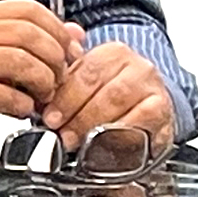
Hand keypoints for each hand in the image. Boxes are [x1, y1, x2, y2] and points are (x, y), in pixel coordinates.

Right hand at [0, 0, 81, 149]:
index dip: (57, 30)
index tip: (70, 53)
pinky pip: (4, 94)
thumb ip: (33, 39)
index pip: (27, 9)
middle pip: (27, 34)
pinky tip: (22, 109)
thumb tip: (76, 33)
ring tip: (42, 96)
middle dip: (54, 59)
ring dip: (42, 83)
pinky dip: (23, 104)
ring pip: (19, 62)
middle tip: (59, 79)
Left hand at [43, 41, 174, 154]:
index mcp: (113, 53)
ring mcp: (153, 87)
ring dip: (94, 126)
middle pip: (102, 89)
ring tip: (78, 141)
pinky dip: (121, 133)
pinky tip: (105, 143)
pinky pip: (142, 120)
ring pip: (120, 104)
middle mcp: (137, 66)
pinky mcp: (164, 110)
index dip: (63, 98)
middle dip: (76, 115)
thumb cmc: (109, 97)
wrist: (147, 111)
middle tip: (61, 133)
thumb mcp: (84, 85)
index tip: (48, 116)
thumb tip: (34, 82)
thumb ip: (61, 82)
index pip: (84, 72)